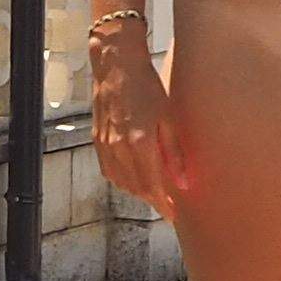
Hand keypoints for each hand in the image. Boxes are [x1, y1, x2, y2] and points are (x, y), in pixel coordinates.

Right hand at [92, 16, 188, 212]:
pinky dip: (122, 180)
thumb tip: (183, 184)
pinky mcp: (97, 139)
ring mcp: (105, 145)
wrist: (116, 66)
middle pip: (136, 188)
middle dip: (153, 200)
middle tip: (167, 204)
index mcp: (139, 143)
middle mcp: (118, 148)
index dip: (163, 205)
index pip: (152, 187)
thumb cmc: (147, 87)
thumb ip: (175, 154)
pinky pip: (109, 171)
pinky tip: (133, 177)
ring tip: (154, 192)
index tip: (173, 214)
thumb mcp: (169, 118)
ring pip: (121, 182)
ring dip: (138, 191)